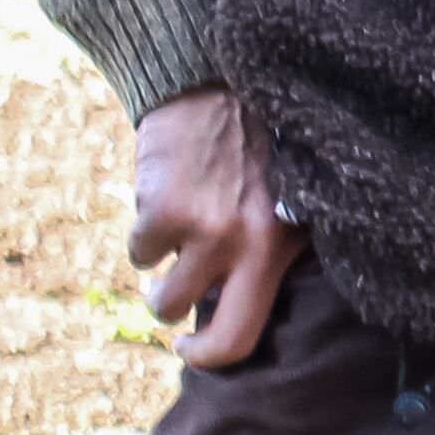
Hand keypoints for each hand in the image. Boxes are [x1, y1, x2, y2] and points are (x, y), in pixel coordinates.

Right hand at [130, 85, 302, 371]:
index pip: (244, 336)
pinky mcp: (161, 210)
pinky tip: (164, 198)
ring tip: (173, 238)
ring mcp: (203, 230)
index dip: (211, 355)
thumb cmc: (264, 141)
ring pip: (160, 294)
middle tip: (171, 301)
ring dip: (159, 275)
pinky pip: (140, 249)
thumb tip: (241, 301)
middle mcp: (247, 244)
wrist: (220, 80)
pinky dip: (145, 232)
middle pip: (195, 324)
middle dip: (176, 317)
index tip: (194, 347)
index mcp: (284, 244)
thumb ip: (274, 245)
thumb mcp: (294, 195)